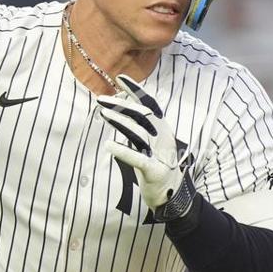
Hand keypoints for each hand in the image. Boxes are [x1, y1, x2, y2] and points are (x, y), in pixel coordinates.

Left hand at [97, 74, 195, 219]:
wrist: (171, 193)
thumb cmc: (157, 164)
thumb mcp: (150, 141)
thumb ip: (138, 126)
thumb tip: (120, 109)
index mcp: (162, 128)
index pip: (149, 103)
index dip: (135, 90)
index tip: (120, 78)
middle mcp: (162, 137)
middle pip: (141, 115)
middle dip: (121, 105)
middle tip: (101, 100)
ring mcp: (159, 153)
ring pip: (138, 132)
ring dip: (119, 122)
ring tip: (103, 115)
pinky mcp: (154, 170)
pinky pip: (137, 158)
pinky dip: (123, 151)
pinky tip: (108, 146)